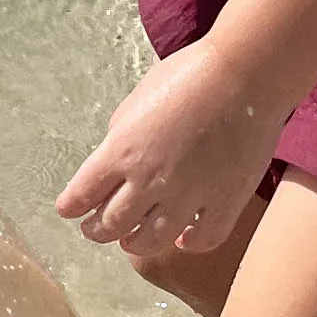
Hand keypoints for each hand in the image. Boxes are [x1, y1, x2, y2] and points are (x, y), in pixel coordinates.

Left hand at [56, 43, 287, 258]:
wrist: (247, 73)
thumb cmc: (193, 73)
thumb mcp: (139, 97)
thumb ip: (121, 134)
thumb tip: (115, 156)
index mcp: (122, 150)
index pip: (81, 194)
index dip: (71, 206)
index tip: (69, 210)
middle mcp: (149, 180)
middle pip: (110, 225)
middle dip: (97, 230)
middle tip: (96, 228)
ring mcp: (187, 196)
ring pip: (149, 242)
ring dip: (134, 243)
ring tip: (132, 240)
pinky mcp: (223, 203)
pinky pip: (201, 240)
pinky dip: (189, 243)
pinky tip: (184, 238)